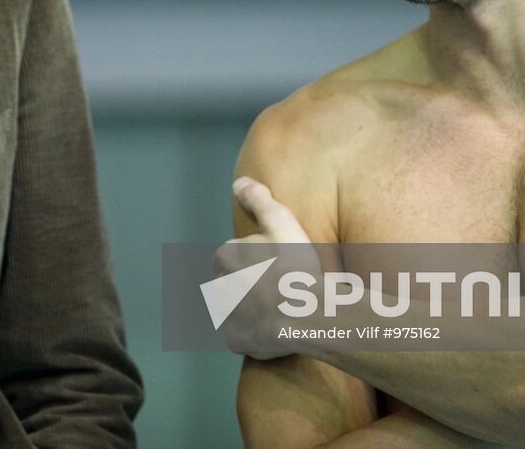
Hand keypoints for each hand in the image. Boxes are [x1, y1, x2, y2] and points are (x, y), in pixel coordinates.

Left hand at [214, 177, 316, 359]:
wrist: (306, 313)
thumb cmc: (295, 265)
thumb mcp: (281, 221)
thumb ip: (258, 198)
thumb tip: (239, 184)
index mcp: (224, 257)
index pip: (234, 255)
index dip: (257, 259)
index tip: (277, 265)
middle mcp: (217, 285)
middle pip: (233, 281)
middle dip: (250, 284)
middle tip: (280, 286)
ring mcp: (225, 315)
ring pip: (237, 308)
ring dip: (252, 308)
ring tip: (281, 307)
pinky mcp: (235, 341)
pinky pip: (243, 336)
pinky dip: (257, 334)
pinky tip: (277, 328)